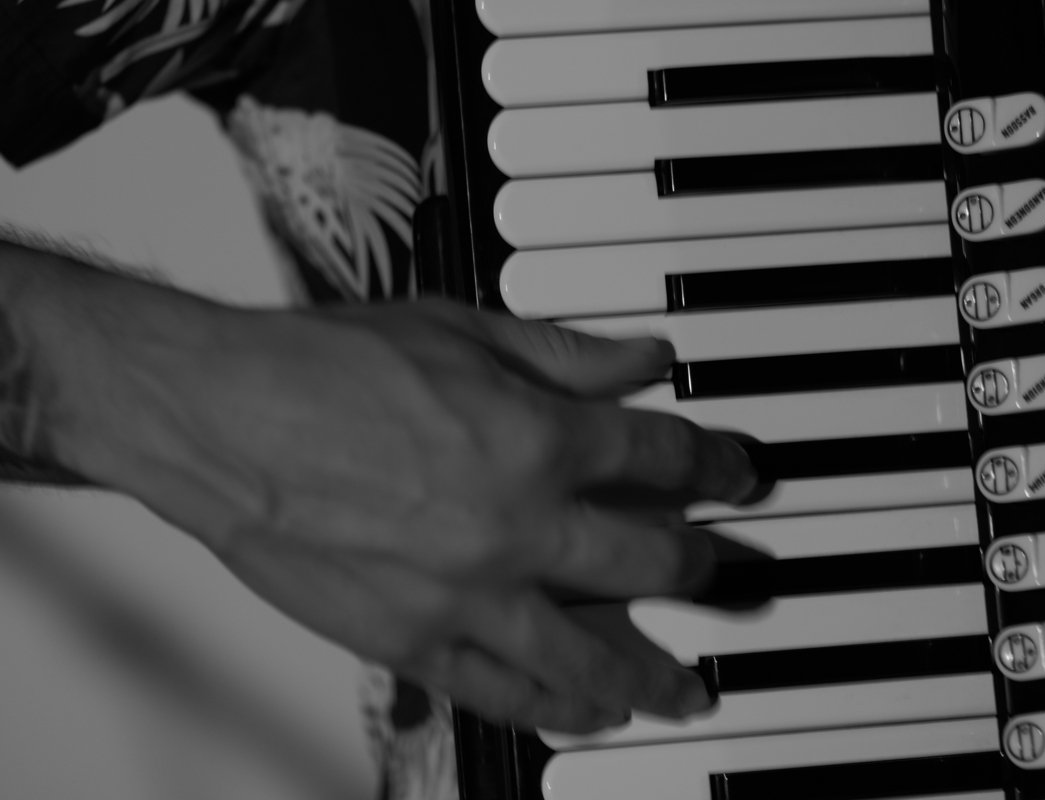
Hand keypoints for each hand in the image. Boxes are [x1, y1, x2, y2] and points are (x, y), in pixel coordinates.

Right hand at [37, 276, 757, 732]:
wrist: (222, 420)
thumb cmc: (326, 366)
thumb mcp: (462, 331)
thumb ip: (567, 354)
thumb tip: (645, 358)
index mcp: (536, 439)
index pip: (664, 459)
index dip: (718, 466)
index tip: (738, 476)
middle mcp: (516, 526)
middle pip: (651, 563)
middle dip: (705, 570)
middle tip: (725, 577)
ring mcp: (466, 596)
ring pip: (590, 657)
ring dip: (653, 676)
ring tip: (687, 691)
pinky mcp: (412, 642)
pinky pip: (503, 693)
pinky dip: (553, 709)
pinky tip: (585, 715)